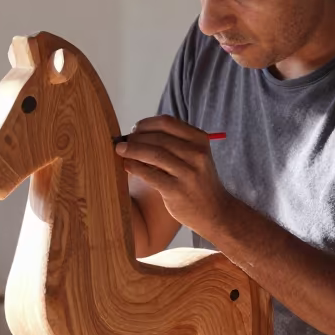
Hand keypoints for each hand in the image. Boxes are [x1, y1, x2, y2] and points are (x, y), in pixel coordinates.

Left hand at [115, 115, 232, 239]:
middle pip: (158, 137)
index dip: (146, 124)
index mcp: (200, 140)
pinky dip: (134, 167)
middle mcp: (196, 154)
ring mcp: (188, 173)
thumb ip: (174, 142)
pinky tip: (127, 166)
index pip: (167, 122)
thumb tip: (137, 133)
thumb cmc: (198, 181)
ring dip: (132, 150)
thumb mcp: (195, 156)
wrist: (215, 212)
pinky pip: (149, 174)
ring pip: (153, 154)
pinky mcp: (177, 190)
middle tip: (123, 142)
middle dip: (136, 138)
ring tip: (120, 151)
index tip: (134, 130)